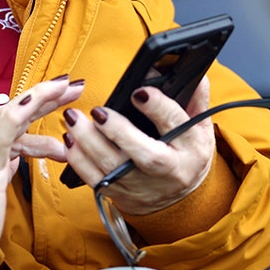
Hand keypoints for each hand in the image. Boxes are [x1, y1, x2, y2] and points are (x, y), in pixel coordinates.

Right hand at [0, 76, 83, 240]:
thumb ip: (0, 169)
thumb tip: (13, 158)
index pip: (11, 125)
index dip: (35, 108)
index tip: (60, 96)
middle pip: (14, 114)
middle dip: (44, 97)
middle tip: (72, 84)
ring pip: (11, 116)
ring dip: (42, 101)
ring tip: (69, 94)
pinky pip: (6, 129)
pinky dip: (25, 109)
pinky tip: (42, 97)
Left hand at [63, 76, 214, 214]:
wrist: (180, 200)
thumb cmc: (186, 154)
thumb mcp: (200, 127)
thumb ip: (195, 97)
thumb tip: (189, 68)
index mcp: (191, 147)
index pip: (176, 124)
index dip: (158, 108)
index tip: (138, 92)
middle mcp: (169, 170)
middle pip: (145, 155)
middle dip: (119, 132)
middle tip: (97, 111)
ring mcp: (143, 186)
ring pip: (114, 169)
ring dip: (89, 144)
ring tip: (73, 119)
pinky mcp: (121, 195)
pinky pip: (97, 182)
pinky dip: (80, 162)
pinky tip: (70, 141)